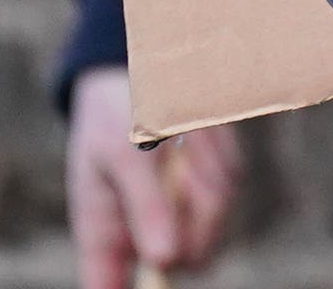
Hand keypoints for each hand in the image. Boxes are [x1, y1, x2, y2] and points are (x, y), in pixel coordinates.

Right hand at [66, 70, 243, 288]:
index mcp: (103, 236)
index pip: (111, 288)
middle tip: (184, 167)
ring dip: (204, 177)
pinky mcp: (210, 185)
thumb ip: (144, 207)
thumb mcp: (123, 154)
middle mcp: (144, 233)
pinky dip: (217, 157)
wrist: (145, 65)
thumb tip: (163, 260)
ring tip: (181, 139)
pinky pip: (229, 182)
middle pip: (189, 259)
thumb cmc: (117, 112)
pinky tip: (195, 133)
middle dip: (196, 219)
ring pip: (215, 221)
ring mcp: (181, 212)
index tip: (164, 264)